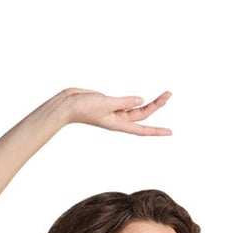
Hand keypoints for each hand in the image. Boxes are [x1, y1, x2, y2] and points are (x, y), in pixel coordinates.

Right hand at [58, 89, 172, 135]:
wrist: (67, 104)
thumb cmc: (83, 107)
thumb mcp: (106, 103)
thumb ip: (124, 102)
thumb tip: (140, 100)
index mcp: (118, 123)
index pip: (142, 129)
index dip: (156, 131)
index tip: (170, 132)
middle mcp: (118, 120)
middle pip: (142, 115)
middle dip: (156, 105)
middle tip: (169, 94)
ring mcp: (114, 112)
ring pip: (136, 109)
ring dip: (150, 102)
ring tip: (164, 95)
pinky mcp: (109, 104)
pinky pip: (127, 103)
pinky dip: (135, 100)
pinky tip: (141, 99)